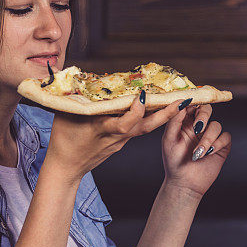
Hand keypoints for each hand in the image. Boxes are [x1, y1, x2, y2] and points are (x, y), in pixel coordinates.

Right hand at [46, 94, 185, 183]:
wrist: (66, 169)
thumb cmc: (63, 141)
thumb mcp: (65, 116)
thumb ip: (74, 97)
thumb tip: (75, 77)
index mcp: (103, 130)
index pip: (125, 123)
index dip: (136, 111)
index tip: (142, 96)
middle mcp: (117, 137)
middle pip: (146, 127)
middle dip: (166, 115)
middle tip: (183, 102)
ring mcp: (122, 141)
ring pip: (145, 128)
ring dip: (163, 115)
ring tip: (178, 102)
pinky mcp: (122, 143)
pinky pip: (138, 129)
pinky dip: (149, 118)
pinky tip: (156, 107)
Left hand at [161, 104, 231, 197]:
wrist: (184, 183)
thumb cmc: (173, 162)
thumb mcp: (169, 139)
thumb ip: (174, 120)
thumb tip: (182, 101)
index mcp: (185, 122)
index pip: (192, 105)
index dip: (195, 101)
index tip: (193, 103)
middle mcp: (199, 127)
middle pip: (207, 109)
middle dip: (204, 116)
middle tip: (197, 128)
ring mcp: (210, 136)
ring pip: (216, 125)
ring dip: (207, 139)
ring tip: (198, 153)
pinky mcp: (221, 147)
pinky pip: (225, 137)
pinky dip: (217, 144)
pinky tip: (207, 154)